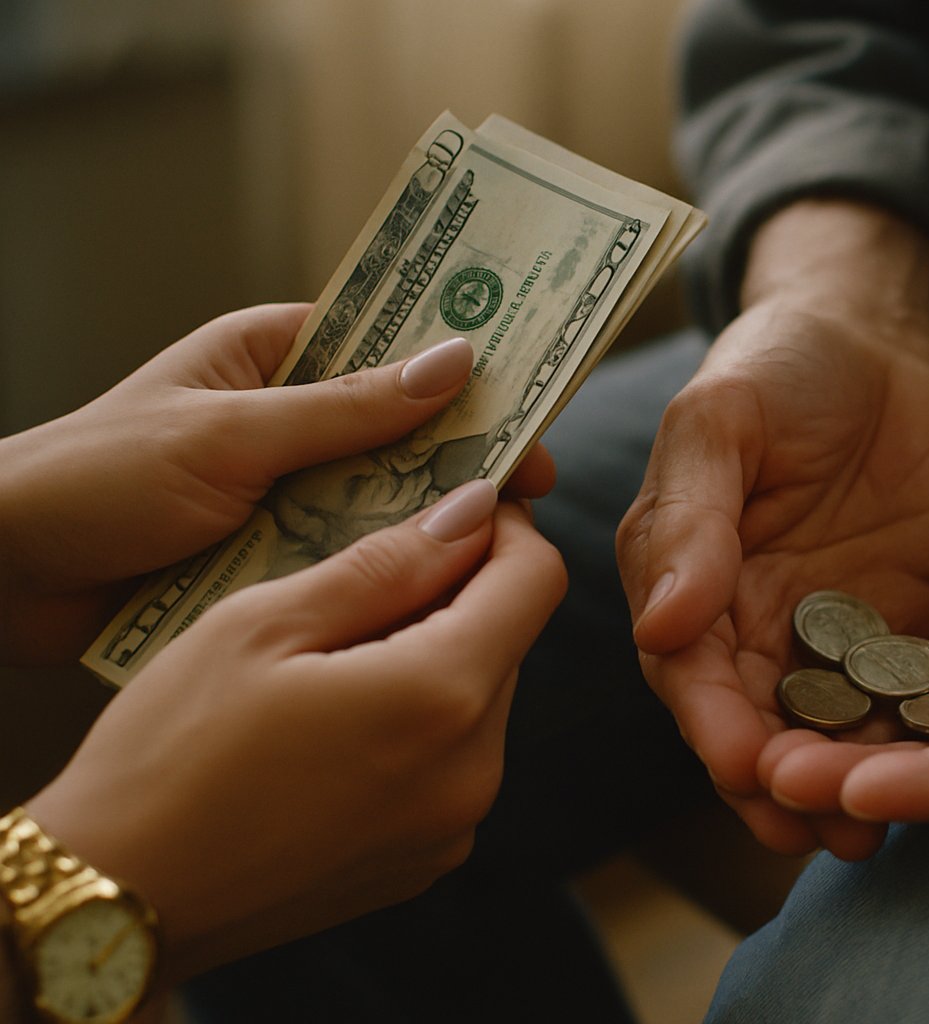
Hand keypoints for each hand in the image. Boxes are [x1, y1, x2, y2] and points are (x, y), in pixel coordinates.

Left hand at [0, 304, 555, 662]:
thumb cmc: (93, 477)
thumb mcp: (228, 435)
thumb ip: (345, 411)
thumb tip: (456, 364)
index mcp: (272, 357)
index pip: (390, 350)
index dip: (465, 379)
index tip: (531, 412)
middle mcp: (283, 420)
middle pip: (396, 433)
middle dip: (456, 462)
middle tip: (529, 499)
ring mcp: (276, 492)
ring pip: (374, 503)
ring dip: (417, 526)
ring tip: (491, 553)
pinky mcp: (264, 558)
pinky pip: (339, 560)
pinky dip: (374, 575)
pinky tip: (429, 598)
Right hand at [26, 480, 566, 981]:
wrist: (118, 902)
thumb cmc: (169, 753)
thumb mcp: (263, 624)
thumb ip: (387, 562)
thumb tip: (471, 511)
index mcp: (441, 698)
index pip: (537, 579)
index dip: (504, 529)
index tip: (452, 510)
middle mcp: (473, 770)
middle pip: (509, 640)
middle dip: (458, 594)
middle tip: (366, 578)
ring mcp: (453, 827)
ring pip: (480, 701)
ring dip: (434, 659)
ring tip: (333, 657)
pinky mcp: (425, 862)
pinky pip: (451, 763)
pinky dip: (415, 725)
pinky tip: (333, 725)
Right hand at [617, 297, 928, 857]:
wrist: (874, 339)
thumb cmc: (778, 363)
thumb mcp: (720, 420)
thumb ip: (691, 516)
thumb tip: (664, 623)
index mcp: (683, 577)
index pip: (687, 671)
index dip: (712, 723)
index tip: (745, 765)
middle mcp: (744, 621)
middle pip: (751, 722)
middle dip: (777, 781)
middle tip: (816, 828)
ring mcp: (819, 633)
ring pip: (820, 729)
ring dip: (841, 782)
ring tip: (871, 834)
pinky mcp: (891, 631)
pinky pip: (895, 699)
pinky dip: (905, 741)